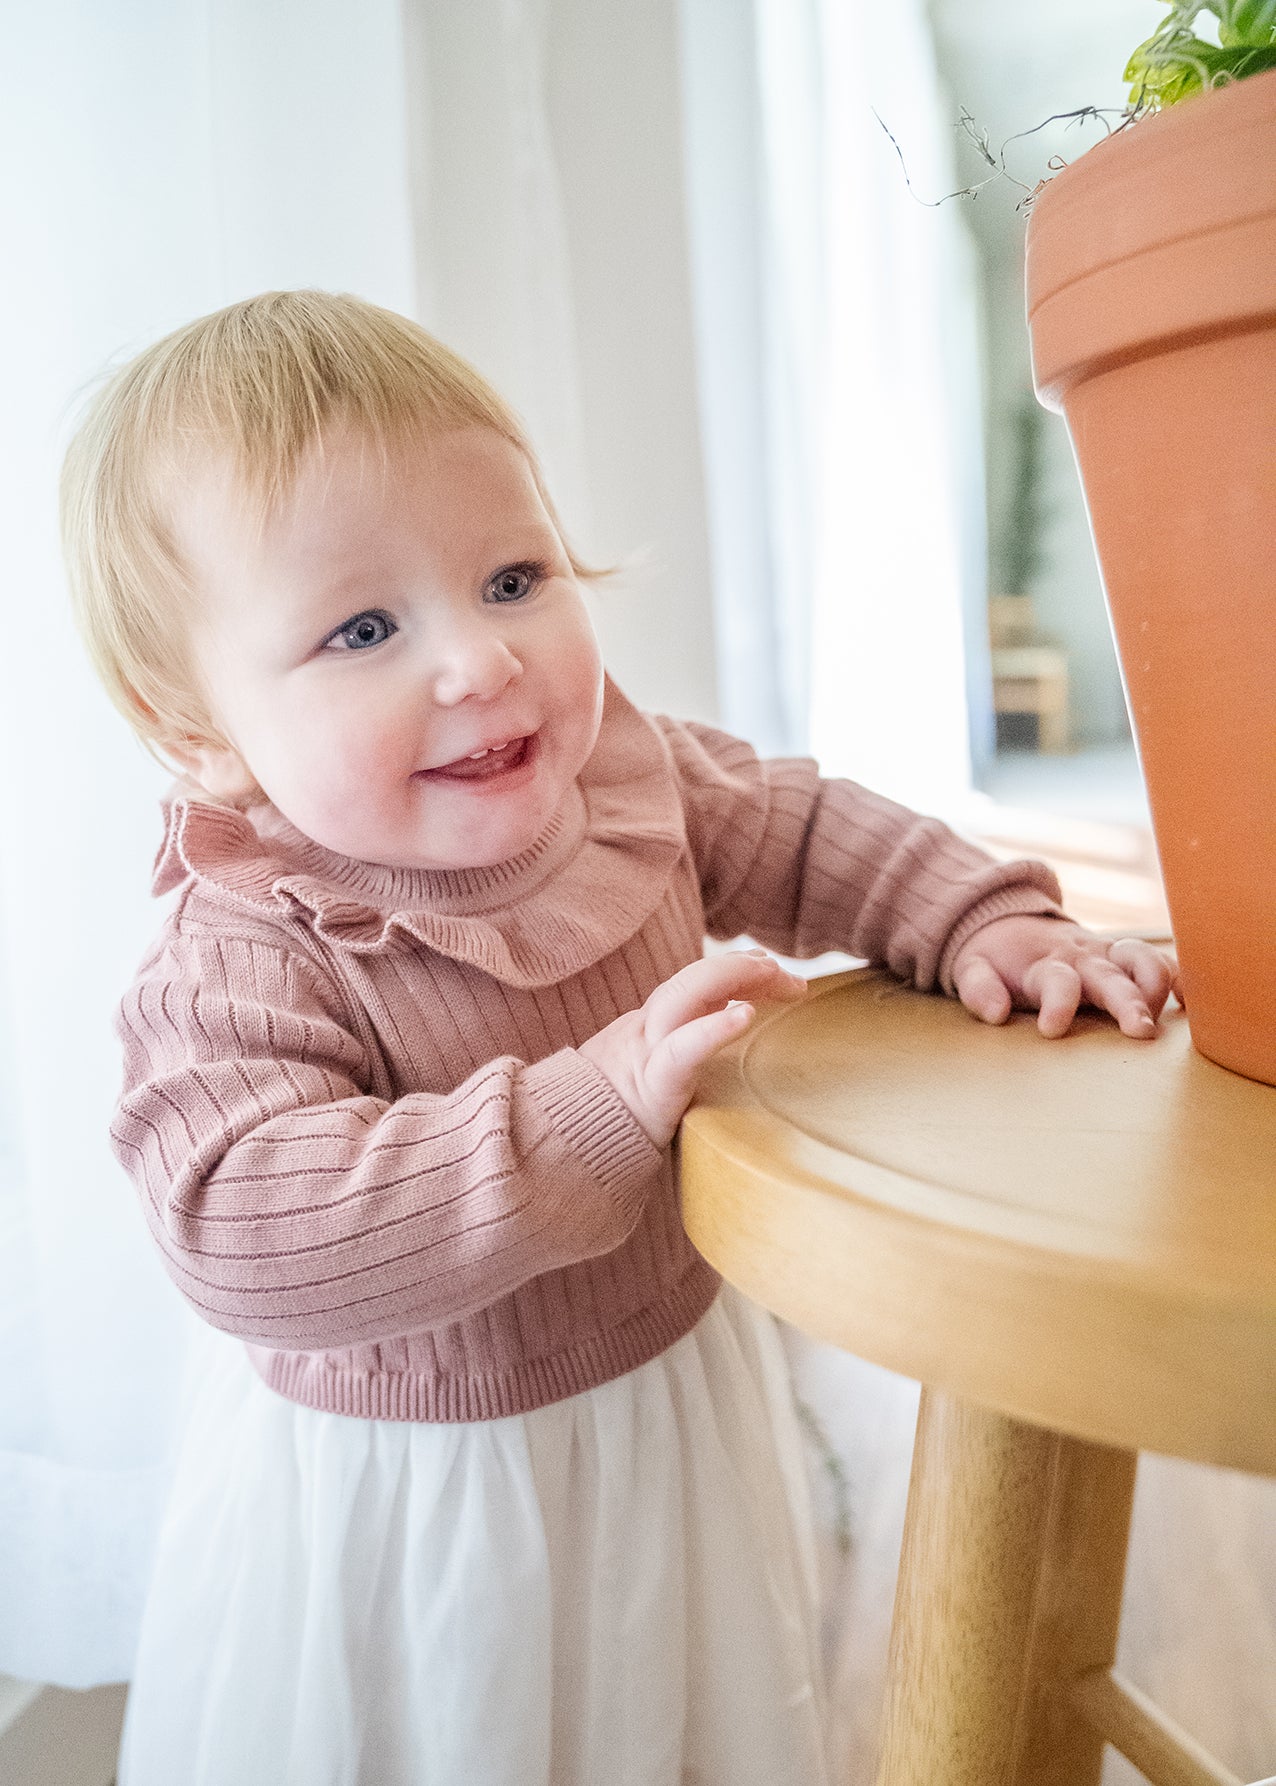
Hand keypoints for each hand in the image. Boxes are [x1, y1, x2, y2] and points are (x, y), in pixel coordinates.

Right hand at [581, 949, 806, 1146]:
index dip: (734, 970)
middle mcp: (645, 1029)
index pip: (694, 982)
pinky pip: (680, 1051)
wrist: (560, 1146)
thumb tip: (718, 1042)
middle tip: (793, 979)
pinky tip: (745, 1015)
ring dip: (735, 979)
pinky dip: (713, 1028)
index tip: (772, 968)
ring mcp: (644, 1053)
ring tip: (779, 979)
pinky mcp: (649, 1087)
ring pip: (685, 997)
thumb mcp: (644, 1075)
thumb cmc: (610, 1120)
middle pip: (694, 979)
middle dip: (744, 969)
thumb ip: (676, 1053)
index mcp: (646, 1027)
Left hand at [950, 915, 1180, 1039]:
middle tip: (1139, 1031)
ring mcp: (1108, 954)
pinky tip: (1188, 1005)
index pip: (1056, 981)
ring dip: (1157, 987)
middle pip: (1112, 975)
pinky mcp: (1125, 957)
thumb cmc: (995, 957)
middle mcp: (1082, 956)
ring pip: (1144, 961)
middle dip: (1128, 1001)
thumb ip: (979, 988)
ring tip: (1158, 1020)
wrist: (1010, 922)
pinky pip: (1161, 962)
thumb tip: (995, 1013)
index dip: (1057, 1004)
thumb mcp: (972, 968)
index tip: (1052, 1031)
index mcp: (1044, 963)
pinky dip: (1178, 979)